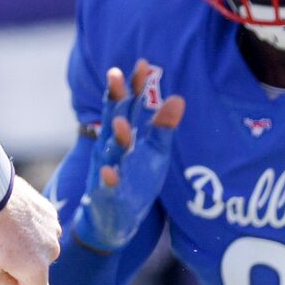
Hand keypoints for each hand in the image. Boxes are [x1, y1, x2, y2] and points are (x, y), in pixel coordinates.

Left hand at [0, 177, 60, 284]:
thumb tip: (16, 282)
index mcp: (37, 270)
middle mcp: (51, 251)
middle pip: (36, 273)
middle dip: (16, 270)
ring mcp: (53, 229)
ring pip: (37, 250)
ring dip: (21, 249)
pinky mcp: (49, 212)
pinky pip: (38, 230)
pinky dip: (25, 230)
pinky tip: (7, 219)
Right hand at [78, 59, 183, 255]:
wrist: (113, 220)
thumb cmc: (134, 180)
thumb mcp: (154, 152)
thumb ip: (163, 127)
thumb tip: (178, 97)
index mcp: (124, 134)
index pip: (128, 104)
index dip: (134, 85)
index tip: (143, 64)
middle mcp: (111, 146)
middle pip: (113, 117)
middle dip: (115, 98)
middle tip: (116, 75)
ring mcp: (106, 168)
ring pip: (110, 150)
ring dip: (115, 136)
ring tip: (121, 123)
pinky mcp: (106, 194)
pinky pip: (106, 185)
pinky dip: (108, 178)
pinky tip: (110, 172)